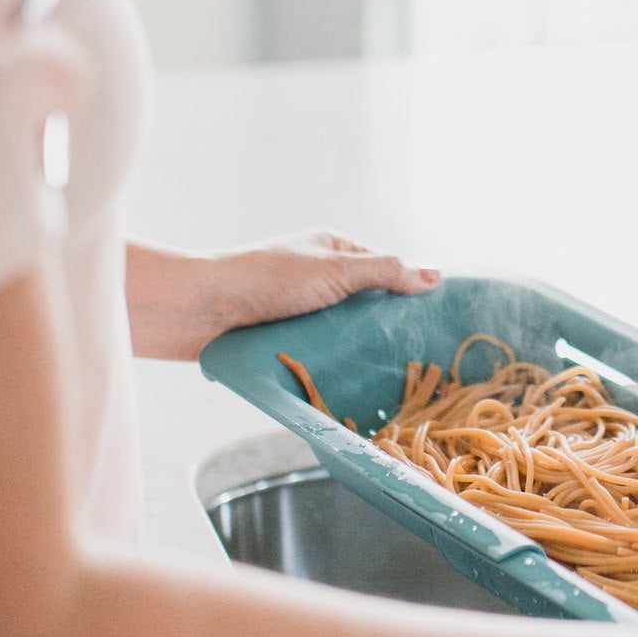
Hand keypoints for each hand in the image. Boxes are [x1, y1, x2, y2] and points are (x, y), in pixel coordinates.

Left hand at [126, 233, 440, 360]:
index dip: (410, 294)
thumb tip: (436, 276)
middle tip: (417, 360)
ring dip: (358, 352)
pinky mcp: (286, 341)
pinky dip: (335, 367)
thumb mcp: (336, 270)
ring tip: (390, 380)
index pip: (386, 270)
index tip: (437, 324)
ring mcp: (302, 312)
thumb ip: (385, 272)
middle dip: (385, 330)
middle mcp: (320, 279)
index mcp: (335, 250)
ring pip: (345, 336)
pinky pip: (321, 355)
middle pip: (367, 307)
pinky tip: (353, 386)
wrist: (199, 310)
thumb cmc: (266, 278)